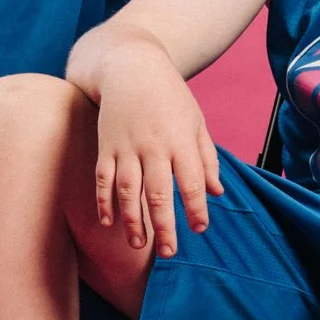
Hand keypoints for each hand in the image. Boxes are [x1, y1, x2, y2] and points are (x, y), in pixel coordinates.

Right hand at [81, 41, 223, 257]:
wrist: (131, 67)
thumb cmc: (170, 96)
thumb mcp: (196, 122)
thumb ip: (207, 159)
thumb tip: (216, 193)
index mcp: (180, 140)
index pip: (190, 182)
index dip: (195, 208)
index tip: (199, 229)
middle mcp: (153, 146)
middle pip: (158, 194)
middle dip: (163, 226)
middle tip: (169, 252)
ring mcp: (126, 147)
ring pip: (127, 191)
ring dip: (132, 220)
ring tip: (138, 245)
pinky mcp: (106, 146)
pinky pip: (103, 179)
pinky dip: (104, 202)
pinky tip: (109, 223)